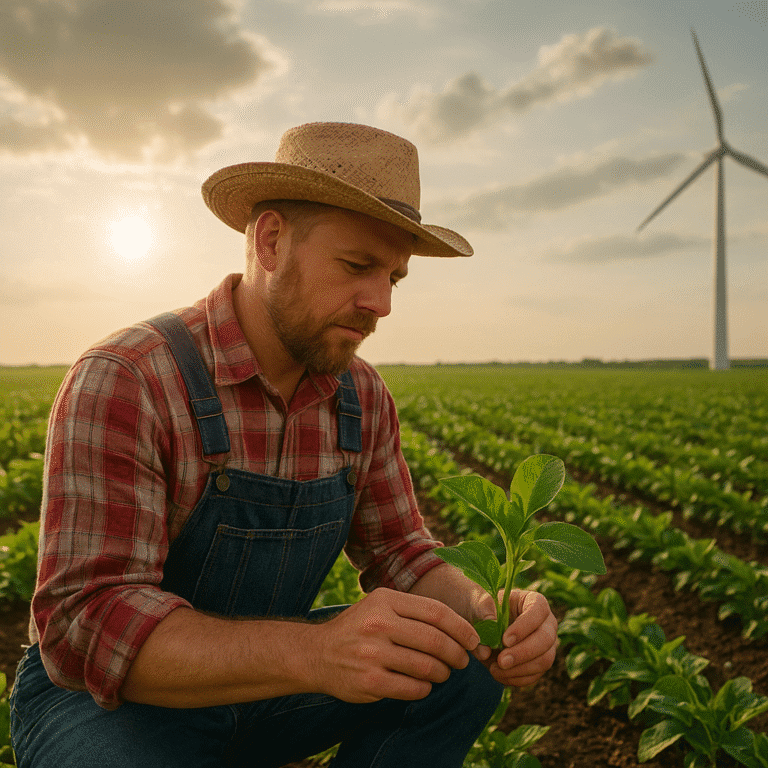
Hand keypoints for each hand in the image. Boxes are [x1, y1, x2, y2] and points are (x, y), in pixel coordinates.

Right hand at [312, 587, 480, 702]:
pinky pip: (413, 688)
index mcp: (385, 600)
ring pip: (427, 667)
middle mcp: (378, 624)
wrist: (317, 653)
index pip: (436, 612)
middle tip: (462, 661)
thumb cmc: (358, 628)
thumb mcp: (380, 606)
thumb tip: (459, 627)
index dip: (461, 627)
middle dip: (457, 653)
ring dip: (443, 673)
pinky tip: (423, 685)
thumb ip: (413, 612)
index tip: (473, 639)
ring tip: (442, 672)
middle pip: (435, 640)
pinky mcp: (370, 681)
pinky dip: (425, 689)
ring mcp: (373, 653)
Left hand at [473, 589, 557, 687]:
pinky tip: (499, 675)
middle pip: (546, 639)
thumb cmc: (483, 609)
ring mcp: (546, 645)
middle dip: (523, 653)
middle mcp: (546, 623)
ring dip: (519, 669)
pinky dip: (517, 678)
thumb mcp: (479, 604)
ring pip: (544, 660)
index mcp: (534, 601)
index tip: (505, 640)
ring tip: (495, 669)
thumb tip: (490, 634)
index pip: (538, 611)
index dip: (524, 627)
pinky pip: (535, 675)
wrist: (481, 626)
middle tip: (501, 661)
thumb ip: (484, 612)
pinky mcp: (539, 662)